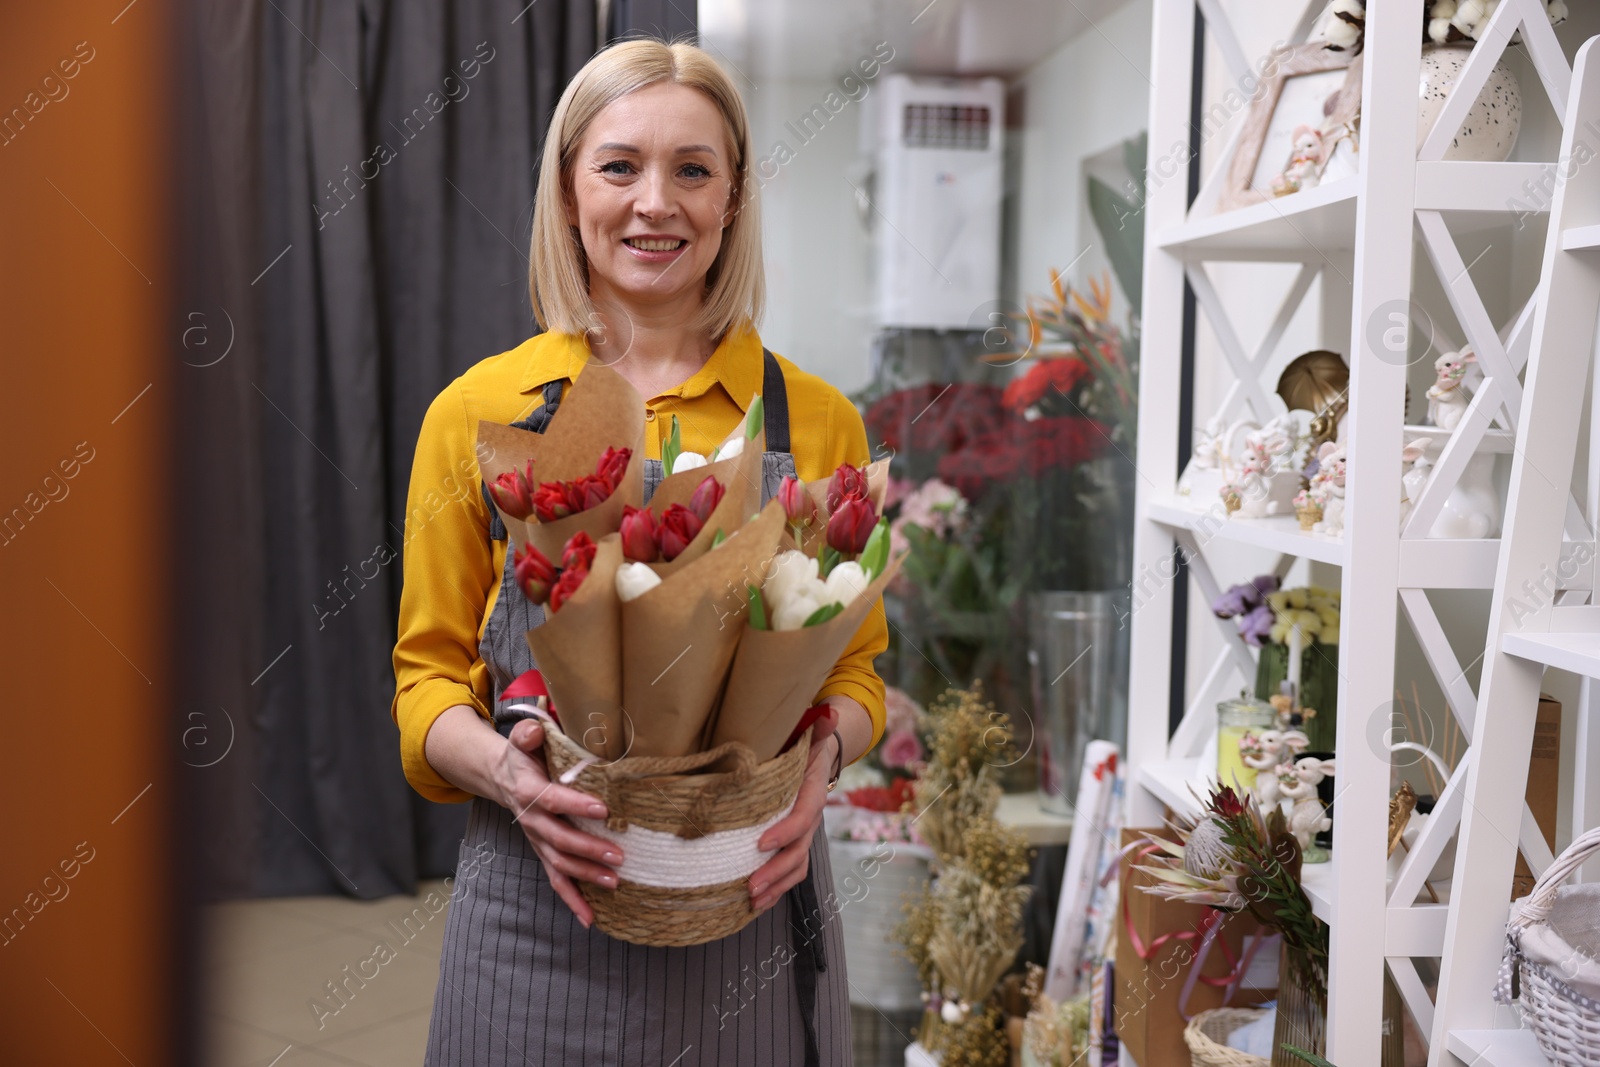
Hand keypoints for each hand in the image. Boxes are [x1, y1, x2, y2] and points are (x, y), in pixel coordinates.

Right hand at [494, 719, 623, 927]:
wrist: (503, 777)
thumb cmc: (524, 756)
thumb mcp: (523, 741)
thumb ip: (528, 735)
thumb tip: (533, 730)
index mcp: (528, 790)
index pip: (553, 800)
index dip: (575, 806)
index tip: (603, 810)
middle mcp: (532, 820)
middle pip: (559, 839)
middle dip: (588, 850)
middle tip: (619, 855)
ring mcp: (538, 840)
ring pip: (560, 864)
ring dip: (586, 876)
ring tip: (615, 882)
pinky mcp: (544, 853)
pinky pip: (556, 881)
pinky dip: (572, 901)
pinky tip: (591, 919)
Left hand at [747, 707, 839, 913]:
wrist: (821, 755)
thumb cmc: (807, 743)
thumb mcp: (811, 731)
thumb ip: (820, 725)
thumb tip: (830, 713)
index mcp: (814, 791)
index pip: (803, 816)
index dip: (785, 832)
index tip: (760, 843)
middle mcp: (811, 816)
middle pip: (799, 850)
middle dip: (775, 872)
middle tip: (749, 887)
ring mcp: (805, 833)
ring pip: (796, 866)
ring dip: (775, 887)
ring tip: (751, 901)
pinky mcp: (795, 842)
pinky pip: (791, 870)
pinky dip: (776, 888)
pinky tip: (756, 902)